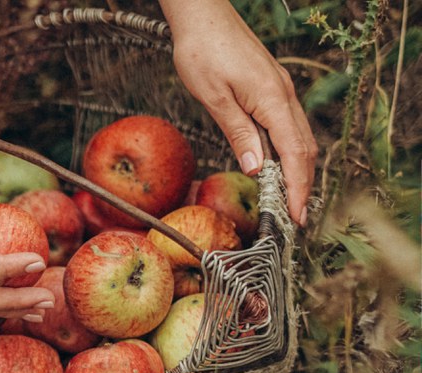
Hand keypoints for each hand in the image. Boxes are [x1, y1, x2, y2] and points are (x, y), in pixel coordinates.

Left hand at [160, 1, 316, 225]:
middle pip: (304, 149)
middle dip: (302, 185)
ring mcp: (279, 91)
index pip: (294, 154)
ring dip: (296, 170)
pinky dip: (287, 151)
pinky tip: (274, 165)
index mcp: (272, 100)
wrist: (202, 16)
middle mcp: (283, 95)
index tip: (296, 216)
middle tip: (294, 218)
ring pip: (298, 137)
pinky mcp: (270, 88)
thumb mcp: (214, 97)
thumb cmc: (202, 51)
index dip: (298, 188)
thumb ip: (238, 132)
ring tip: (287, 200)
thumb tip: (255, 167)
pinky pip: (287, 125)